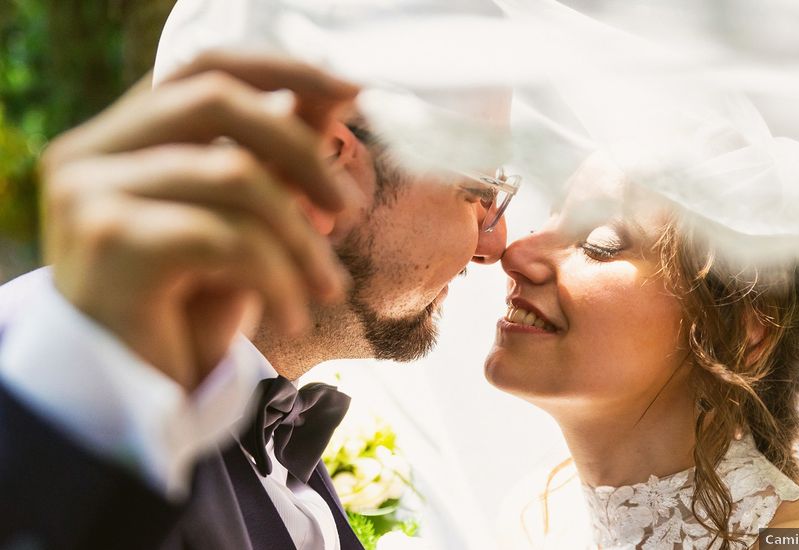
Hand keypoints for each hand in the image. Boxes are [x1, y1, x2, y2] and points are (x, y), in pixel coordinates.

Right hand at [40, 51, 359, 390]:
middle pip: (216, 102)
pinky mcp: (108, 241)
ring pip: (234, 174)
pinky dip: (279, 276)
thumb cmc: (189, 311)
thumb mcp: (244, 227)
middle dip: (301, 150)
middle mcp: (91, 152)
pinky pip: (226, 236)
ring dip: (301, 237)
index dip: (282, 69)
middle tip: (349, 207)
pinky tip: (296, 316)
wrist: (136, 397)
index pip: (203, 69)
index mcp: (119, 138)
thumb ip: (273, 163)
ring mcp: (89, 191)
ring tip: (329, 287)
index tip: (352, 93)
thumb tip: (328, 100)